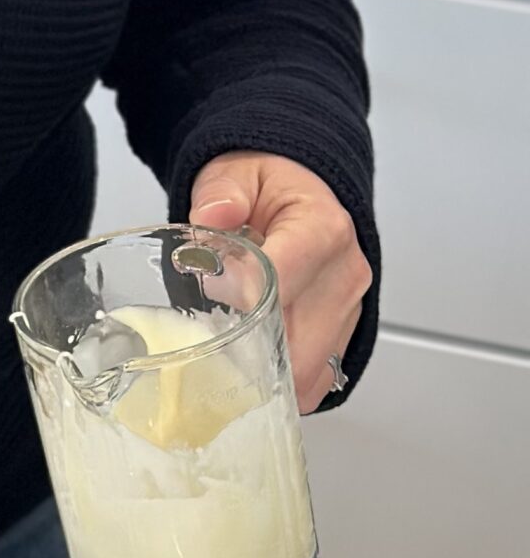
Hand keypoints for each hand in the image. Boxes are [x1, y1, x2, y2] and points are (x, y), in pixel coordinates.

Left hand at [188, 152, 371, 411]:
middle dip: (250, 358)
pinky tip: (254, 371)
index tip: (209, 312)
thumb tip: (211, 216)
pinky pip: (320, 378)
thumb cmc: (268, 184)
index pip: (284, 286)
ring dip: (267, 377)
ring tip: (226, 361)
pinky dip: (286, 384)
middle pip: (300, 345)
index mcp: (323, 230)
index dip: (242, 308)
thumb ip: (221, 192)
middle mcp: (346, 274)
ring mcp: (350, 308)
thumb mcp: (235, 172)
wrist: (301, 190)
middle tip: (206, 352)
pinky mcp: (345, 332)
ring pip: (311, 371)